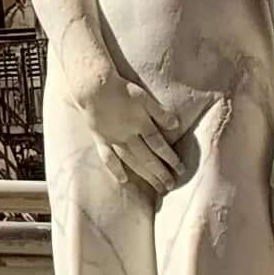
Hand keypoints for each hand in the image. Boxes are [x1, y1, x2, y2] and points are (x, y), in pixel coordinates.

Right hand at [52, 37, 181, 197]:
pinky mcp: (100, 139)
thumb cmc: (119, 88)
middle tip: (170, 186)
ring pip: (132, 161)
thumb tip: (176, 125)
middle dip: (161, 173)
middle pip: (148, 157)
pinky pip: (109, 158)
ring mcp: (114, 139)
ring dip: (145, 175)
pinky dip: (116, 170)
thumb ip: (160, 113)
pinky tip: (124, 180)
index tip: (181, 170)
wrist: (92, 87)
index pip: (160, 145)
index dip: (171, 158)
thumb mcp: (143, 97)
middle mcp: (129, 135)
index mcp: (141, 123)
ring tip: (156, 187)